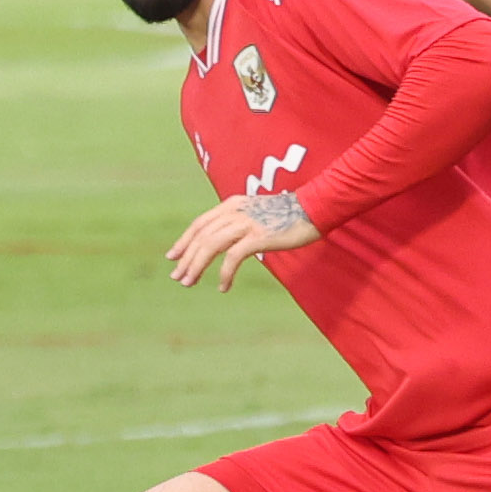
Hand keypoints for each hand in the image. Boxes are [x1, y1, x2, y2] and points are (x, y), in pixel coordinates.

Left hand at [169, 193, 317, 291]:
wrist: (317, 207)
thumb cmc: (292, 213)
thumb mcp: (260, 212)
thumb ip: (242, 221)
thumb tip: (230, 241)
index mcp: (233, 204)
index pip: (200, 223)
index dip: (184, 241)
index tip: (173, 256)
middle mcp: (235, 211)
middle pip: (201, 237)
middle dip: (186, 258)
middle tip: (178, 277)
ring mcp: (246, 223)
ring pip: (210, 246)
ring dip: (197, 266)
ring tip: (190, 283)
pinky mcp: (258, 236)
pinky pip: (232, 257)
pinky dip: (224, 274)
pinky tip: (223, 286)